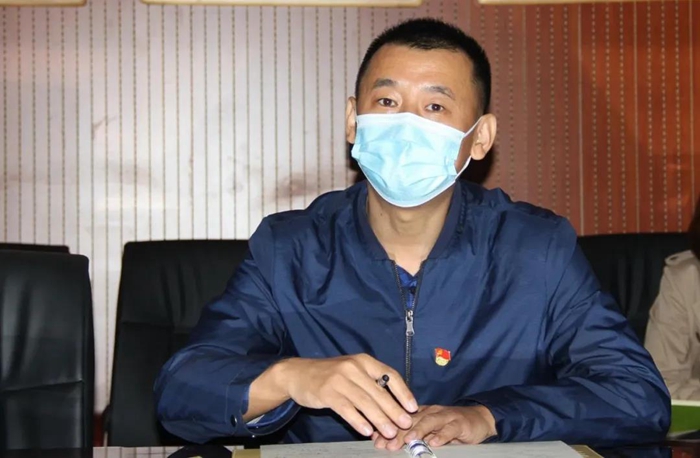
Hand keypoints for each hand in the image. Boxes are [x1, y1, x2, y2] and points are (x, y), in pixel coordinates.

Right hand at [278, 354, 417, 438]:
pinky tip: (366, 430)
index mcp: (363, 361)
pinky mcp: (326, 392)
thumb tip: (395, 404)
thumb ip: (371, 383)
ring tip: (390, 432)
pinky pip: (346, 408)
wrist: (298, 373)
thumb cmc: (330, 375)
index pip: (389, 375)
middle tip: (406, 424)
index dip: (403, 392)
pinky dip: (357, 420)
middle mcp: (353, 367)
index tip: (413, 407)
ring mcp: (339, 379)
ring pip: (364, 401)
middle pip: (378, 391)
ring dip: (379, 418)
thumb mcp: (352, 372)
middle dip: (394, 410)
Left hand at [372, 405, 496, 450]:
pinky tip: (434, 443)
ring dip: (418, 431)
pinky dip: (442, 436)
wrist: (479, 419)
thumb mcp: (431, 431)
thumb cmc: (451, 426)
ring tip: (408, 440)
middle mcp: (431, 412)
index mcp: (422, 413)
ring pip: (429, 422)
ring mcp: (446, 416)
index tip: (375, 439)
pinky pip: (450, 429)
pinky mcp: (460, 423)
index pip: (402, 419)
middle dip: (398, 432)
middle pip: (412, 421)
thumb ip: (414, 435)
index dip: (388, 428)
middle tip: (387, 444)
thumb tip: (390, 441)